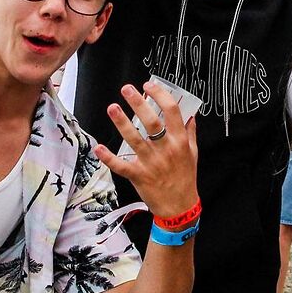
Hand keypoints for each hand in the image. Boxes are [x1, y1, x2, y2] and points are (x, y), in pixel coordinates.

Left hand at [95, 82, 198, 219]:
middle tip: (127, 89)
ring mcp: (151, 163)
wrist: (179, 207)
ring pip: (135, 139)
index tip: (149, 86)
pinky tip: (98, 148)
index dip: (160, 96)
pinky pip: (122, 166)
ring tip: (112, 108)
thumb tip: (190, 115)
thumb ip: (190, 133)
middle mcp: (166, 150)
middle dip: (138, 103)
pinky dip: (109, 158)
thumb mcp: (193, 153)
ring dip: (122, 123)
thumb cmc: (186, 178)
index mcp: (180, 141)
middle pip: (152, 122)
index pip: (172, 112)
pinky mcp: (139, 176)